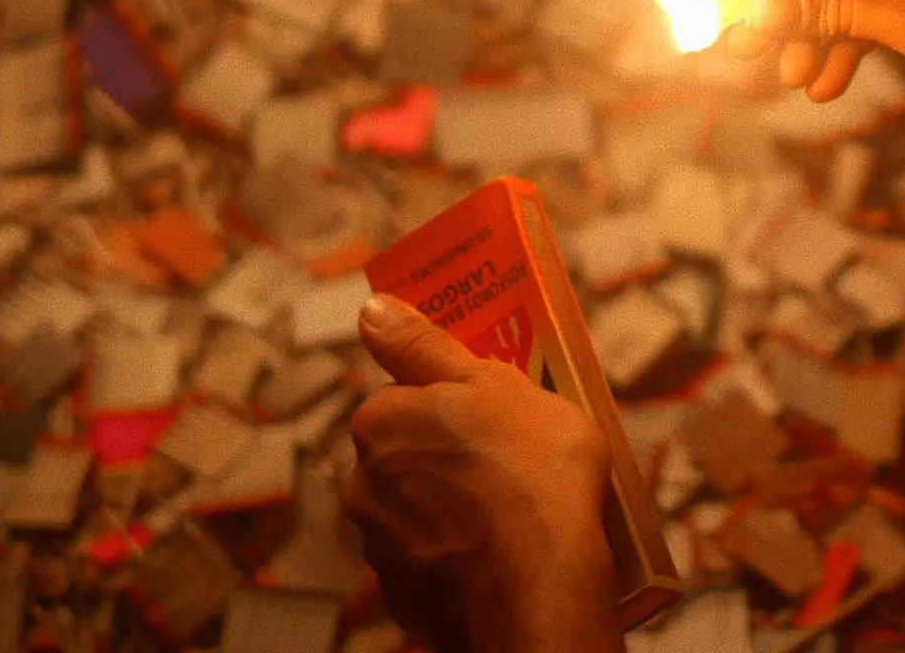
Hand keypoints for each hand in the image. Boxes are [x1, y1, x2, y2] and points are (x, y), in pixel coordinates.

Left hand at [344, 296, 623, 652]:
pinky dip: (460, 557)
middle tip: (513, 461)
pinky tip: (502, 555)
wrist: (540, 587)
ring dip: (454, 509)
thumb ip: (425, 346)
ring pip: (419, 511)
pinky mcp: (405, 597)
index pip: (408, 398)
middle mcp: (364, 483)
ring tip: (516, 515)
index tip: (496, 417)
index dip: (456, 405)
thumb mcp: (493, 382)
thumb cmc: (530, 471)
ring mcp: (381, 547)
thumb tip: (372, 308)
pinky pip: (433, 562)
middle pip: (410, 455)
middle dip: (451, 458)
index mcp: (381, 421)